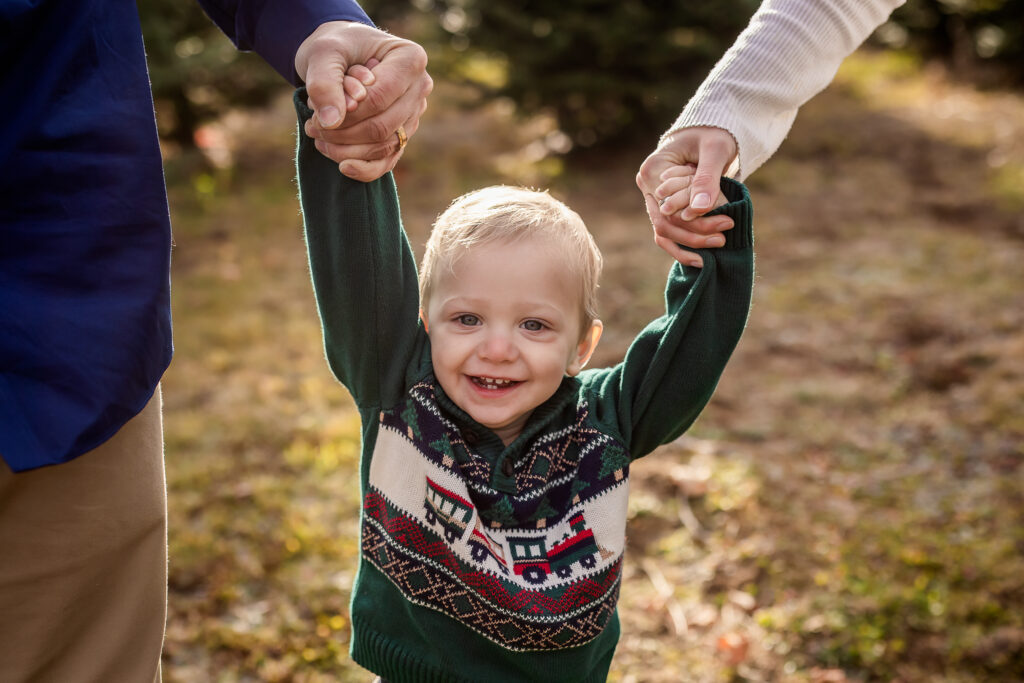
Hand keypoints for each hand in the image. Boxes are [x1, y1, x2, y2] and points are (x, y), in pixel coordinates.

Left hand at [295, 21, 432, 180]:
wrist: (342, 53)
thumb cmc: (336, 47)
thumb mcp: (323, 53)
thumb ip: (324, 83)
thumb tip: (331, 123)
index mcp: (411, 59)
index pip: (379, 99)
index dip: (347, 114)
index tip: (315, 115)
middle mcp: (421, 88)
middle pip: (383, 126)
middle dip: (344, 134)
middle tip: (313, 129)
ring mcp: (414, 113)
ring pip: (384, 146)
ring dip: (348, 151)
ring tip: (320, 141)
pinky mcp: (404, 133)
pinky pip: (389, 160)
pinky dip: (365, 168)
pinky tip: (343, 167)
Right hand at [636, 126, 737, 266]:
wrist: (709, 131)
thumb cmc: (713, 135)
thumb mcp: (715, 151)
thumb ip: (706, 179)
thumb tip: (699, 209)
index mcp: (652, 170)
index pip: (670, 209)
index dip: (697, 222)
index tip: (728, 222)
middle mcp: (647, 187)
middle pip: (665, 224)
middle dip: (695, 236)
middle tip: (723, 239)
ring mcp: (652, 198)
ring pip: (664, 232)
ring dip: (689, 245)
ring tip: (718, 245)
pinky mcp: (662, 205)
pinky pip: (667, 231)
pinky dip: (683, 245)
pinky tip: (702, 256)